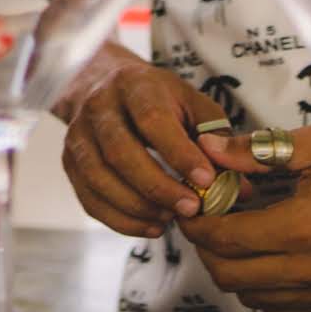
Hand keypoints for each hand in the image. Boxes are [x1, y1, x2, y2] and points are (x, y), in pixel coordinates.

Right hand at [53, 43, 229, 235]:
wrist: (105, 85)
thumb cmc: (159, 100)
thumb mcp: (192, 105)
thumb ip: (218, 142)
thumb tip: (241, 188)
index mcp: (135, 86)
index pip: (152, 120)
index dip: (178, 153)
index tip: (206, 180)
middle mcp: (99, 107)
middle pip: (120, 151)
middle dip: (157, 186)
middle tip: (190, 210)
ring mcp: (79, 134)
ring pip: (99, 177)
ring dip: (137, 206)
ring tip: (170, 220)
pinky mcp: (70, 161)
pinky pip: (89, 198)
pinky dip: (120, 219)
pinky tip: (150, 226)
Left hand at [175, 125, 310, 311]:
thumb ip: (256, 152)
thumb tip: (209, 149)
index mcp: (302, 228)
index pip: (225, 239)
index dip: (197, 225)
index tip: (191, 206)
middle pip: (229, 275)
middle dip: (207, 248)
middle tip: (208, 219)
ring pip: (250, 295)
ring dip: (232, 268)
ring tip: (237, 234)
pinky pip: (279, 307)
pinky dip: (259, 286)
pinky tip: (265, 254)